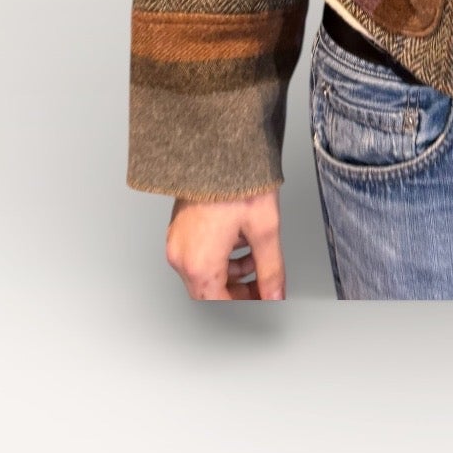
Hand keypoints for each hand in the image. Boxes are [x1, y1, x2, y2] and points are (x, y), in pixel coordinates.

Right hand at [167, 190, 285, 300]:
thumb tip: (275, 295)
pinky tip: (239, 240)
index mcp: (199, 263)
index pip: (218, 304)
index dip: (242, 308)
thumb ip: (271, 270)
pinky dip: (220, 255)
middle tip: (262, 285)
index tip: (261, 303)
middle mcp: (182, 255)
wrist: (216, 145)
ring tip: (255, 256)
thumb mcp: (264, 229)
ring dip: (231, 272)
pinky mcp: (179, 226)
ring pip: (203, 272)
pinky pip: (197, 254)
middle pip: (208, 290)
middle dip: (237, 291)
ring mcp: (177, 240)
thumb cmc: (237, 181)